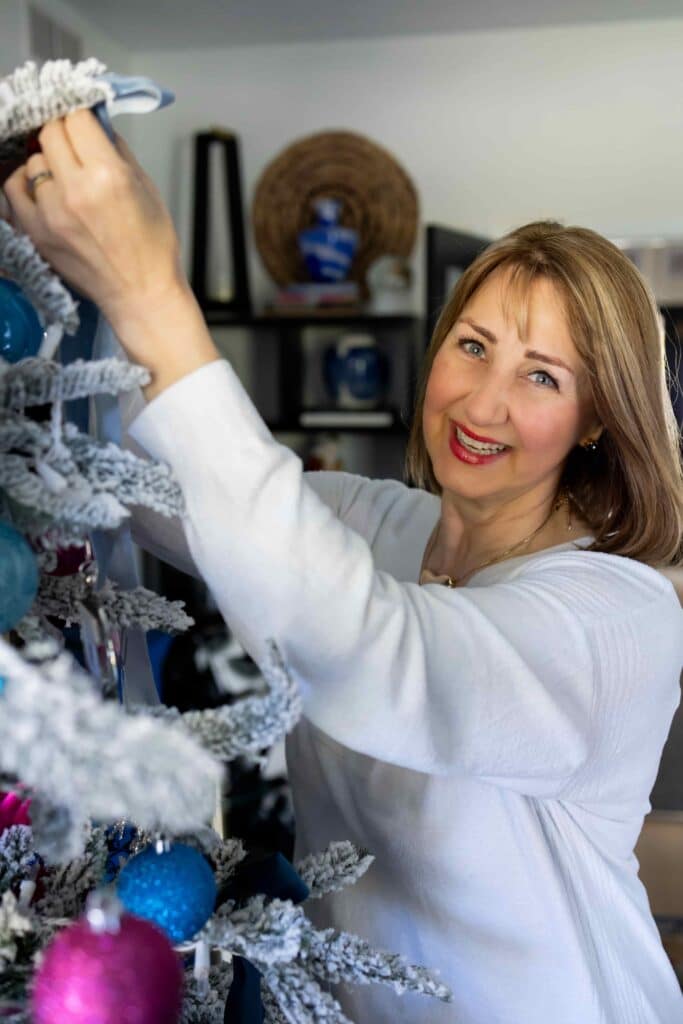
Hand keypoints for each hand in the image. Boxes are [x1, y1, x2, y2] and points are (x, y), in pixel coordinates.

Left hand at [2, 109, 218, 395]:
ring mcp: (51, 213)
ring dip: (48, 161)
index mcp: (109, 175)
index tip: (87, 126)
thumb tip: (96, 125)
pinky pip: (15, 188)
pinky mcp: (36, 231)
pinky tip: (43, 189)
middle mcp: (76, 190)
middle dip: (64, 133)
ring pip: (33, 160)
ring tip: (65, 177)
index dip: (84, 118)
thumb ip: (118, 151)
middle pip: (51, 132)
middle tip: (76, 147)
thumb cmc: (153, 247)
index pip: (77, 118)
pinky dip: (26, 183)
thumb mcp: (147, 188)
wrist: (141, 294)